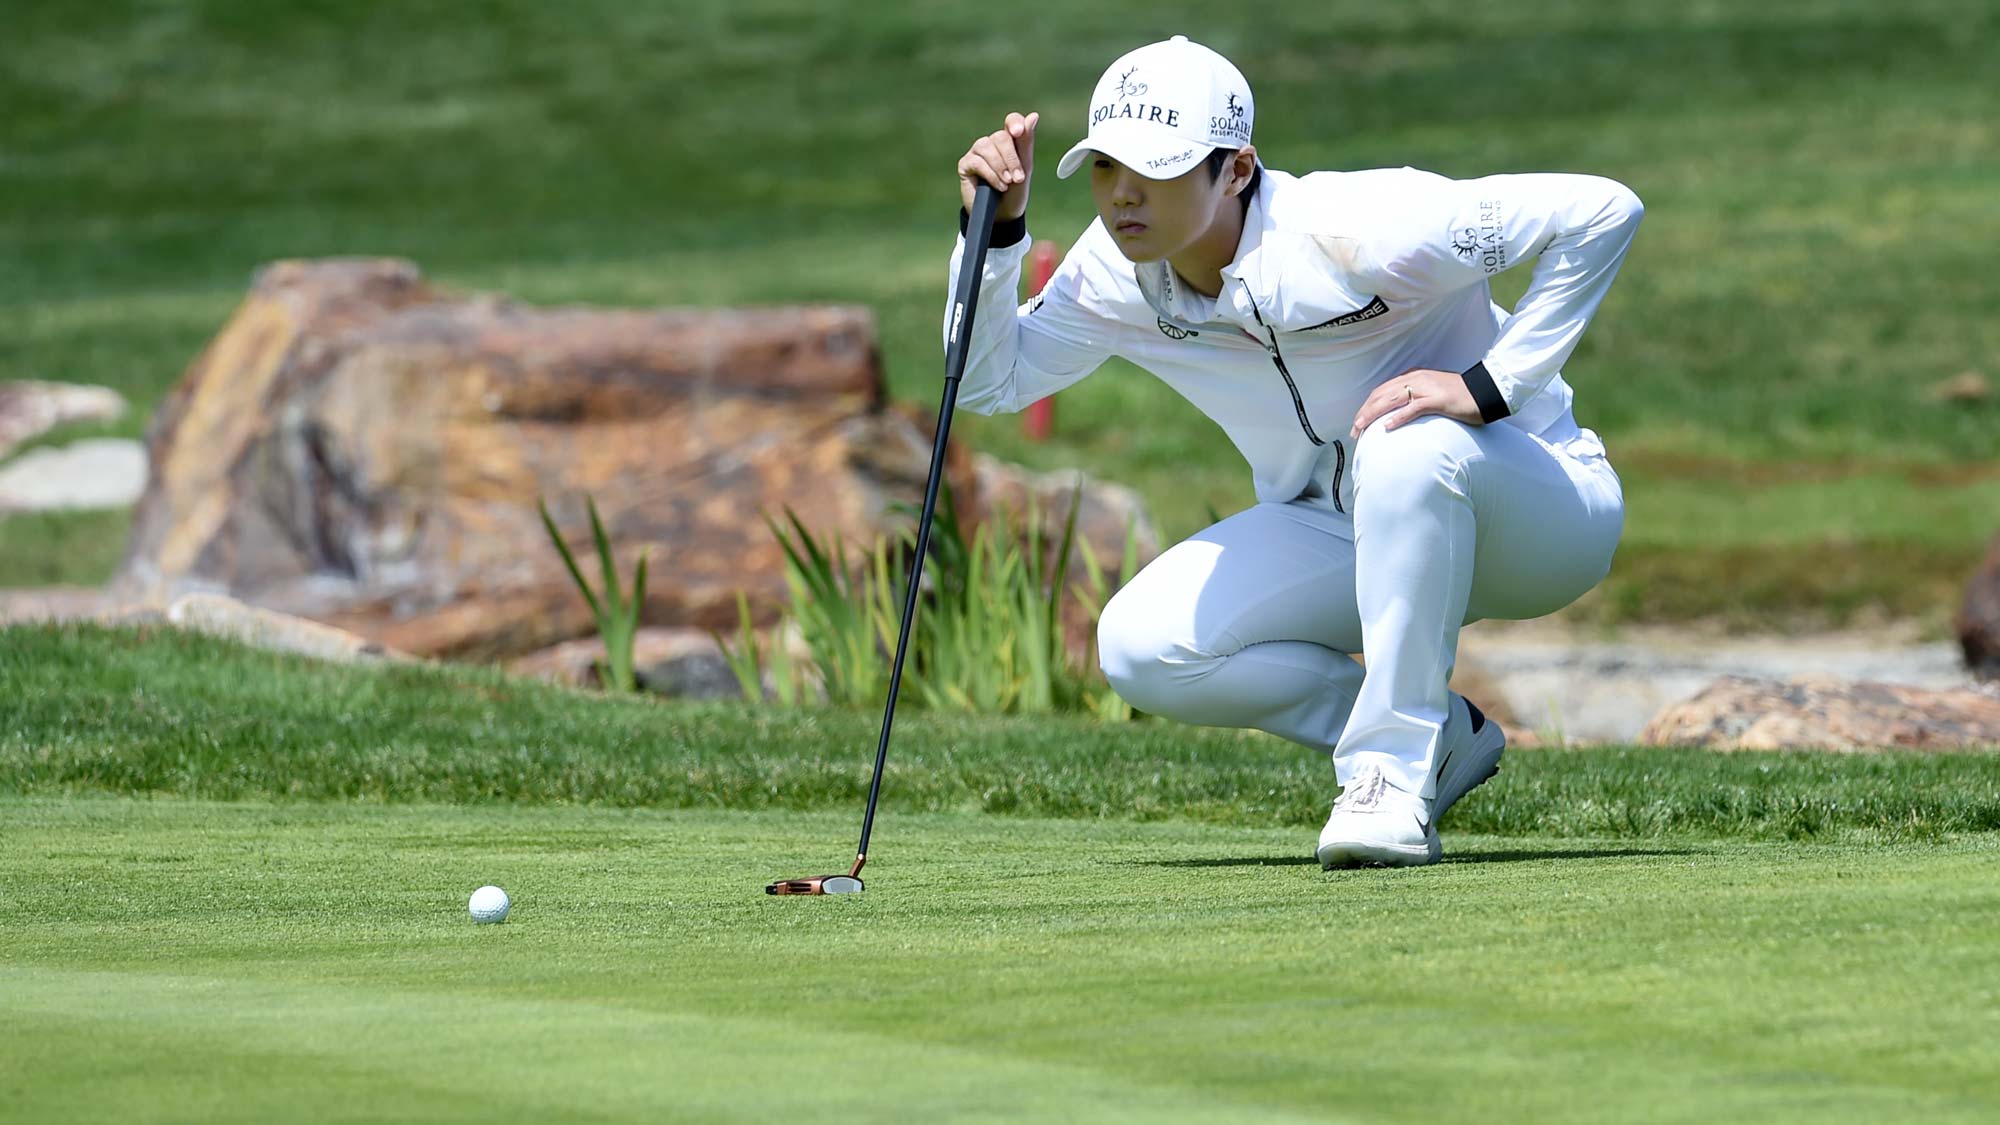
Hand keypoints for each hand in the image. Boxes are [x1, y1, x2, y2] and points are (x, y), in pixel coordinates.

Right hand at [958, 111, 1037, 220]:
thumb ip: (1026, 142)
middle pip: (1001, 137)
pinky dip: (991, 175)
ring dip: (1001, 167)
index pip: (1012, 121)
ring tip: (1008, 183)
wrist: (1002, 215)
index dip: (1014, 123)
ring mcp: (977, 152)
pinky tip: (998, 186)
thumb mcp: (1025, 168)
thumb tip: (1033, 116)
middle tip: (1018, 178)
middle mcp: (992, 143)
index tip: (1018, 132)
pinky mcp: (965, 164)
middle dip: (1011, 159)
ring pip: (987, 147)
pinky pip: (977, 162)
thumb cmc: (1015, 191)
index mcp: (1009, 140)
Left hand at [1349, 368, 1483, 438]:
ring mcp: (1427, 388)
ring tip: (1362, 427)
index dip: (1367, 406)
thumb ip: (1415, 399)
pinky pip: (1414, 407)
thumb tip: (1398, 414)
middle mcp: (1417, 379)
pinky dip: (1398, 417)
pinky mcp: (1439, 399)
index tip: (1357, 423)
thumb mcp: (1432, 393)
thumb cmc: (1460, 396)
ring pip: (1392, 399)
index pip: (1382, 390)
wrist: (1486, 390)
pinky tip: (1386, 427)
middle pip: (1382, 394)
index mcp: (1414, 376)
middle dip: (1365, 412)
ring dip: (1374, 414)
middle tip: (1354, 430)